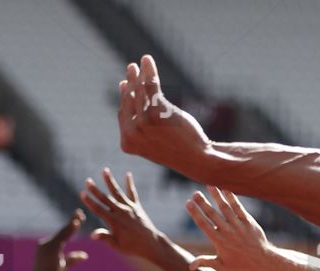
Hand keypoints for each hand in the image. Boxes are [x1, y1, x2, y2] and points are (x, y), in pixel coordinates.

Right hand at [33, 209, 89, 270]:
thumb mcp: (64, 267)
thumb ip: (72, 259)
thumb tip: (84, 255)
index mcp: (46, 251)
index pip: (60, 239)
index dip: (69, 230)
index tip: (77, 222)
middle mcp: (44, 246)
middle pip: (61, 233)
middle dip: (71, 224)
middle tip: (80, 214)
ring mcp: (46, 246)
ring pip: (62, 233)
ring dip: (71, 223)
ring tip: (80, 215)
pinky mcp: (50, 247)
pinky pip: (63, 235)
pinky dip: (70, 228)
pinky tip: (77, 221)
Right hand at [82, 168, 161, 257]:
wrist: (151, 244)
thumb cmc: (132, 247)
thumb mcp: (117, 245)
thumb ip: (105, 238)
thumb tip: (92, 235)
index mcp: (114, 221)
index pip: (98, 209)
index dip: (90, 201)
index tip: (82, 193)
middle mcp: (121, 212)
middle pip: (105, 198)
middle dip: (95, 190)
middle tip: (88, 180)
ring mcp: (129, 208)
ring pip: (117, 192)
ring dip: (110, 181)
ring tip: (105, 170)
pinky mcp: (136, 207)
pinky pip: (132, 193)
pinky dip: (130, 184)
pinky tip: (128, 174)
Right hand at [117, 55, 209, 170]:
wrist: (197, 159)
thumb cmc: (178, 150)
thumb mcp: (155, 140)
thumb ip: (142, 127)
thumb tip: (134, 104)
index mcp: (127, 143)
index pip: (123, 114)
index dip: (124, 97)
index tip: (124, 84)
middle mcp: (132, 132)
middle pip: (129, 100)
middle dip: (130, 82)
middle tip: (131, 68)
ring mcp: (143, 122)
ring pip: (140, 91)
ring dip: (140, 73)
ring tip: (142, 62)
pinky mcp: (156, 111)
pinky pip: (150, 86)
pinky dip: (149, 71)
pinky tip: (148, 61)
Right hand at [187, 187, 273, 270]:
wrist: (261, 260)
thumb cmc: (239, 263)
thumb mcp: (221, 265)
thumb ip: (205, 262)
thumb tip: (189, 267)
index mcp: (219, 241)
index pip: (204, 225)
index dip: (195, 213)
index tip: (188, 203)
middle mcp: (227, 232)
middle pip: (213, 215)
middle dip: (203, 203)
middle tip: (195, 193)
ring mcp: (238, 226)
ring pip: (225, 208)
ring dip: (217, 196)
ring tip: (209, 184)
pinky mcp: (248, 221)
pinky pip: (238, 207)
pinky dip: (232, 197)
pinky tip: (225, 188)